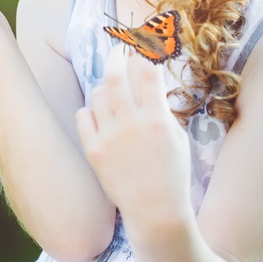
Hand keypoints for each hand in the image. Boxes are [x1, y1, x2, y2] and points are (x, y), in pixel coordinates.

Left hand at [75, 50, 194, 232]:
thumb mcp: (178, 138)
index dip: (144, 54)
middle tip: (118, 50)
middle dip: (116, 54)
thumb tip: (149, 80)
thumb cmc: (173, 174)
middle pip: (115, 74)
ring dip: (107, 88)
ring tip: (114, 94)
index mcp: (157, 120)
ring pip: (98, 93)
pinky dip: (91, 111)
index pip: (147, 72)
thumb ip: (162, 109)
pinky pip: (83, 115)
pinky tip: (100, 116)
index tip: (143, 49)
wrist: (156, 212)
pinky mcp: (94, 151)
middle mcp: (131, 125)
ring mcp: (110, 138)